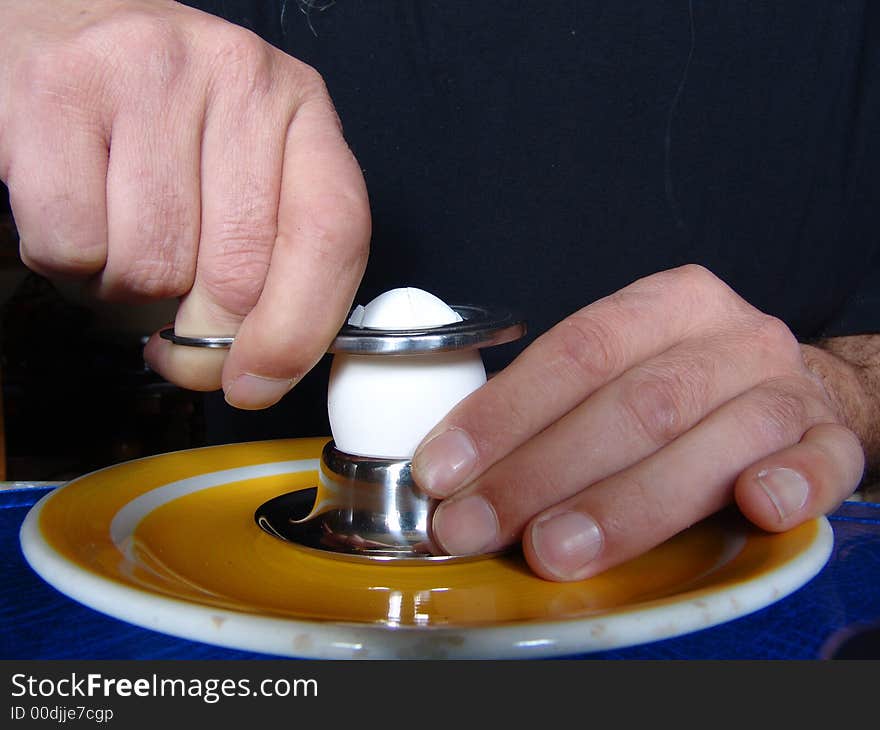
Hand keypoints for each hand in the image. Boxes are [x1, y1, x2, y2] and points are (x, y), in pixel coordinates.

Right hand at [0, 0, 369, 407]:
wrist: (64, 20)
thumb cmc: (164, 115)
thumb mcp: (246, 169)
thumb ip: (273, 256)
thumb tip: (256, 371)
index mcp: (300, 109)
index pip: (331, 234)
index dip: (298, 331)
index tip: (257, 382)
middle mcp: (238, 79)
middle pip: (238, 274)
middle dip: (199, 332)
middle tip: (173, 325)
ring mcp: (148, 76)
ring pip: (152, 271)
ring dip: (129, 292)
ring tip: (123, 239)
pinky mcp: (58, 91)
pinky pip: (74, 247)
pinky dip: (71, 264)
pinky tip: (80, 216)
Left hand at [412, 265, 865, 579]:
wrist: (800, 392)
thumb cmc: (689, 385)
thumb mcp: (627, 369)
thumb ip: (558, 407)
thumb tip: (459, 471)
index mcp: (670, 304)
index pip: (577, 350)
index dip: (504, 412)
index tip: (442, 469)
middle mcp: (731, 338)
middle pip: (633, 404)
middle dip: (541, 473)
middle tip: (474, 526)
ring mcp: (787, 390)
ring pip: (709, 443)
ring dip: (627, 504)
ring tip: (553, 549)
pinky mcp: (832, 442)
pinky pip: (820, 465)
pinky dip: (789, 486)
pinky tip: (753, 509)